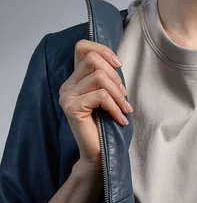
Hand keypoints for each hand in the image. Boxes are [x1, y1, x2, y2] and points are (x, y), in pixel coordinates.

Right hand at [58, 40, 132, 168]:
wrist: (98, 154)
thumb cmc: (106, 125)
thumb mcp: (108, 96)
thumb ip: (106, 78)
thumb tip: (117, 61)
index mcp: (74, 80)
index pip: (82, 47)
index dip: (103, 49)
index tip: (119, 65)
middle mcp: (67, 85)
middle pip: (93, 59)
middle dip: (115, 76)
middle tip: (124, 96)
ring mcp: (67, 96)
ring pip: (99, 77)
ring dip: (117, 93)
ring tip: (125, 108)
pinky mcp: (72, 108)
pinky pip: (100, 96)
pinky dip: (116, 107)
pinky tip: (121, 119)